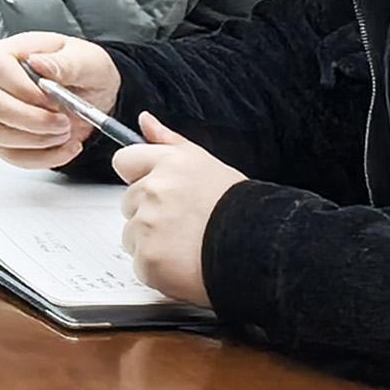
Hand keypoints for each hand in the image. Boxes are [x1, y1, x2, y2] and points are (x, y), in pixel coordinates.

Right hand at [0, 34, 124, 169]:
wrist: (90, 95)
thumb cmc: (83, 70)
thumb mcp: (86, 60)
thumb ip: (64, 63)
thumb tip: (38, 63)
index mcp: (7, 54)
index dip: (20, 86)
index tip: (52, 100)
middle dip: (31, 119)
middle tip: (64, 122)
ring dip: (37, 139)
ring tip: (66, 132)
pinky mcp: (4, 140)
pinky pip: (12, 155)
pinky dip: (43, 157)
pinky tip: (65, 147)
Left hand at [111, 124, 239, 305]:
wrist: (265, 253)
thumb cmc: (242, 211)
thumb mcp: (208, 166)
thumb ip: (170, 142)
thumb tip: (144, 119)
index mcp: (168, 164)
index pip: (124, 161)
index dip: (139, 177)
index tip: (158, 192)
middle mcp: (155, 190)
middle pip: (129, 202)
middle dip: (149, 213)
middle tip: (186, 224)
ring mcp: (149, 226)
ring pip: (132, 235)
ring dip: (152, 243)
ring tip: (189, 246)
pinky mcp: (149, 259)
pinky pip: (141, 264)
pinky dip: (159, 270)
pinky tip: (186, 265)